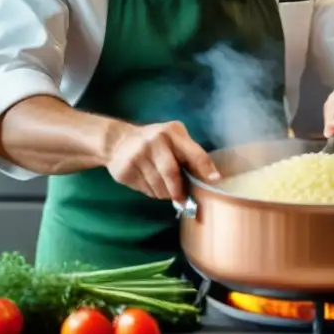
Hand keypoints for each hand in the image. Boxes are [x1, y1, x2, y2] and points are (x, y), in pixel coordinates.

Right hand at [105, 120, 219, 200]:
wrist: (118, 141)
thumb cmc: (155, 143)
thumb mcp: (173, 139)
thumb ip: (189, 155)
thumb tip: (208, 181)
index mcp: (172, 132)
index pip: (193, 152)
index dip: (205, 167)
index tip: (215, 180)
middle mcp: (154, 141)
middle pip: (172, 173)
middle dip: (179, 191)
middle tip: (183, 201)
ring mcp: (138, 155)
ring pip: (159, 186)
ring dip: (165, 193)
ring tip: (163, 188)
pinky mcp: (126, 170)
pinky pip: (146, 190)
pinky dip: (152, 192)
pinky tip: (149, 183)